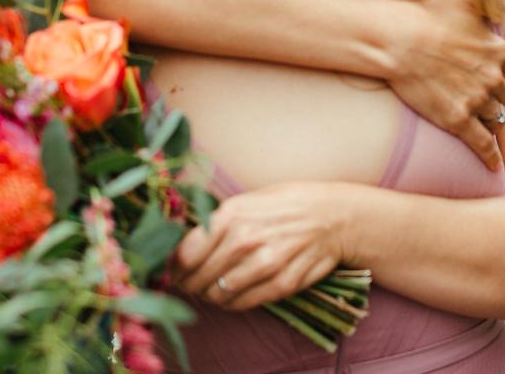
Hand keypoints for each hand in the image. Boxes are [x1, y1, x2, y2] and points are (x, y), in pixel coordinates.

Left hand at [172, 182, 342, 310]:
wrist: (331, 215)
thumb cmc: (282, 205)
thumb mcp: (244, 202)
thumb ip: (213, 224)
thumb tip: (178, 248)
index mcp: (230, 214)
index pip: (185, 254)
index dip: (174, 268)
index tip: (173, 272)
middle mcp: (245, 239)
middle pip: (198, 277)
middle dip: (189, 284)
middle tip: (188, 284)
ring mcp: (265, 263)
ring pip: (219, 294)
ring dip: (209, 295)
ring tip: (209, 289)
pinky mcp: (282, 284)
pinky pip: (244, 303)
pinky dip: (232, 303)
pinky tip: (232, 295)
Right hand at [382, 0, 504, 170]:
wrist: (397, 40)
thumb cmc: (426, 16)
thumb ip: (486, 1)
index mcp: (499, 50)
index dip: (498, 67)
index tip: (486, 68)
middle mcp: (493, 77)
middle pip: (504, 93)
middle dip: (493, 93)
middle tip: (477, 92)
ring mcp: (477, 101)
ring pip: (495, 117)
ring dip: (490, 119)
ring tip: (481, 122)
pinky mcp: (458, 121)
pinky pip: (482, 143)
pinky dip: (489, 155)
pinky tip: (493, 164)